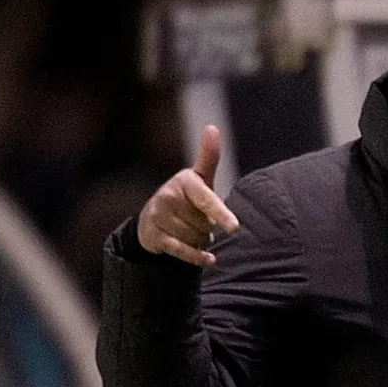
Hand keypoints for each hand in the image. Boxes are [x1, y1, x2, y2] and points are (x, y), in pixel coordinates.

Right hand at [137, 125, 237, 265]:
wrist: (153, 219)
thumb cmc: (186, 197)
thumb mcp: (200, 178)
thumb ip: (208, 157)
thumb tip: (212, 127)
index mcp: (185, 181)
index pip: (207, 200)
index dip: (220, 214)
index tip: (234, 227)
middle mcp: (168, 197)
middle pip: (206, 225)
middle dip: (209, 229)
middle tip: (201, 222)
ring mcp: (159, 216)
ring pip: (196, 238)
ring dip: (201, 241)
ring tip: (193, 232)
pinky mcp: (154, 235)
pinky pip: (182, 251)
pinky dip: (197, 257)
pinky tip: (209, 259)